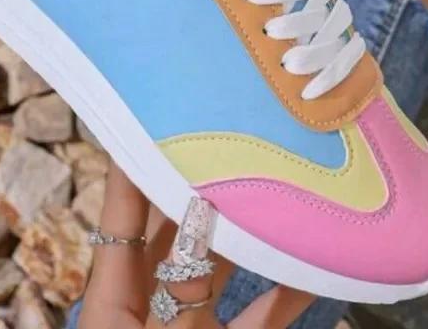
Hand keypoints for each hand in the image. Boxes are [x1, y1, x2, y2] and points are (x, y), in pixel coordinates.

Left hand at [78, 161, 316, 327]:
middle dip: (200, 192)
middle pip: (175, 236)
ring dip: (247, 239)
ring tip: (275, 189)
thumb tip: (201, 223)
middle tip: (229, 142)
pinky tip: (314, 266)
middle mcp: (151, 308)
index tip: (148, 118)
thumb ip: (181, 289)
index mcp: (114, 303)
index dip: (131, 170)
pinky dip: (284, 293)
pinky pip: (258, 315)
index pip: (121, 220)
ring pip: (220, 271)